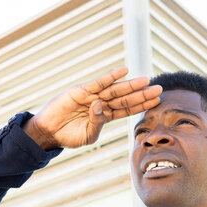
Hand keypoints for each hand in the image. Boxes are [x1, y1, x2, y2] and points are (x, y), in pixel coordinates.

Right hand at [23, 67, 161, 149]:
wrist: (48, 132)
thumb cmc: (68, 136)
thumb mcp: (88, 135)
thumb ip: (97, 122)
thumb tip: (100, 105)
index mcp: (105, 117)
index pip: (128, 109)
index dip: (142, 105)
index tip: (157, 101)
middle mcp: (101, 104)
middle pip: (126, 98)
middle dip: (142, 94)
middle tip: (159, 89)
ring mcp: (92, 96)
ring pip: (115, 90)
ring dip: (131, 85)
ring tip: (146, 80)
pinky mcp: (81, 90)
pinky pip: (99, 83)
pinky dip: (111, 76)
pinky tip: (124, 71)